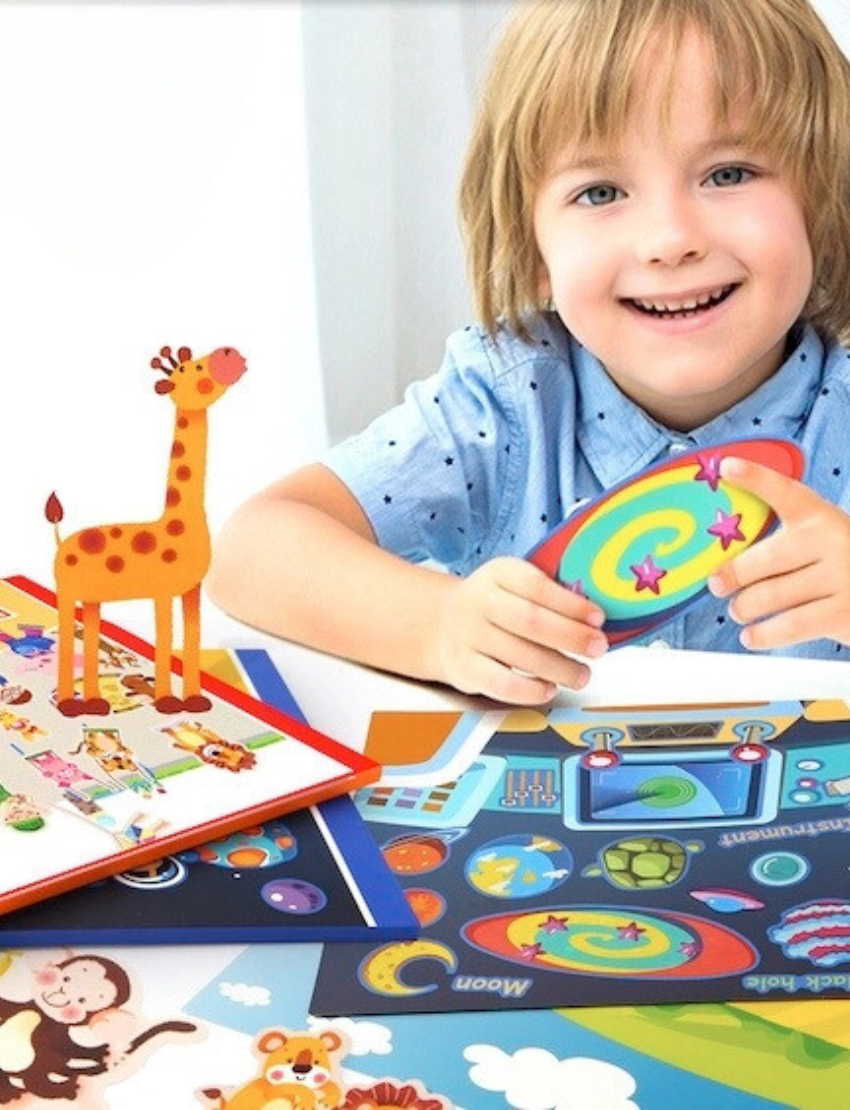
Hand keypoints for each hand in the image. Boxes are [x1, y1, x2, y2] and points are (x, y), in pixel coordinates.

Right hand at [432, 556, 607, 702]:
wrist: (444, 623)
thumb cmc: (496, 605)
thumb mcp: (514, 584)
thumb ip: (548, 595)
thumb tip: (594, 619)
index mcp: (498, 573)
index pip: (537, 586)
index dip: (571, 604)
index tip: (597, 617)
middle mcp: (480, 601)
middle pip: (530, 621)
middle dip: (571, 636)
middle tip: (597, 647)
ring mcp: (468, 636)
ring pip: (519, 655)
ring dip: (559, 668)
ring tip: (582, 674)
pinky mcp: (464, 667)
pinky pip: (501, 684)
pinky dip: (530, 690)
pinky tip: (549, 688)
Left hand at [708, 456, 849, 649]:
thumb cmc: (836, 565)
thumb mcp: (817, 539)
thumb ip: (780, 540)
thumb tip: (721, 565)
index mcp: (819, 516)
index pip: (784, 491)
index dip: (755, 477)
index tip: (727, 466)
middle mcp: (832, 541)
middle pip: (765, 559)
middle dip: (733, 574)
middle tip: (718, 584)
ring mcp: (841, 577)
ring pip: (771, 596)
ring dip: (744, 607)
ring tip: (739, 610)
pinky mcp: (843, 613)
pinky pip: (789, 626)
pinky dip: (763, 634)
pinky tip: (751, 635)